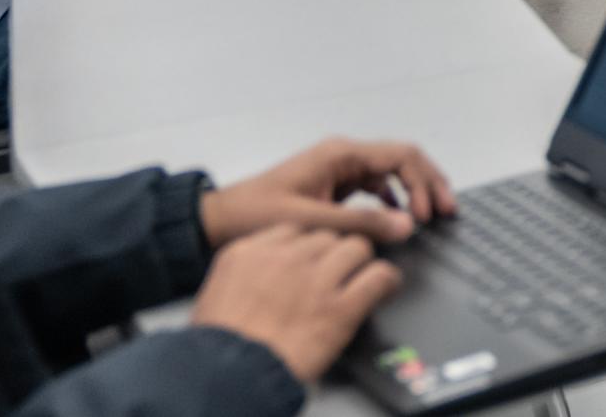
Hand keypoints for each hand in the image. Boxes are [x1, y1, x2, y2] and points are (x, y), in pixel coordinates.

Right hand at [189, 226, 400, 384]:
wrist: (228, 375)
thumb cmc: (220, 346)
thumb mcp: (218, 295)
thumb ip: (247, 275)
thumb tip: (267, 276)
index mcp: (248, 253)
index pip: (294, 230)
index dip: (308, 246)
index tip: (314, 257)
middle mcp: (285, 258)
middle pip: (328, 236)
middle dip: (334, 253)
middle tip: (339, 271)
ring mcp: (316, 279)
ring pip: (356, 248)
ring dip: (361, 262)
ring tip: (364, 276)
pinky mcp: (341, 306)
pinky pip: (378, 277)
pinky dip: (387, 281)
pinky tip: (387, 287)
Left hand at [199, 138, 456, 249]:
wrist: (217, 221)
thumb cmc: (254, 215)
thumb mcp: (310, 221)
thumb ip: (359, 223)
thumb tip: (407, 225)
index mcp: (340, 155)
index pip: (400, 157)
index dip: (423, 183)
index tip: (429, 215)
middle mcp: (343, 156)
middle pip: (401, 160)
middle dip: (428, 183)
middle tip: (448, 211)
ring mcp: (338, 170)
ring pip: (390, 173)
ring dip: (413, 190)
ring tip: (431, 215)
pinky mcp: (332, 186)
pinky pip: (373, 186)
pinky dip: (392, 198)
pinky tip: (396, 216)